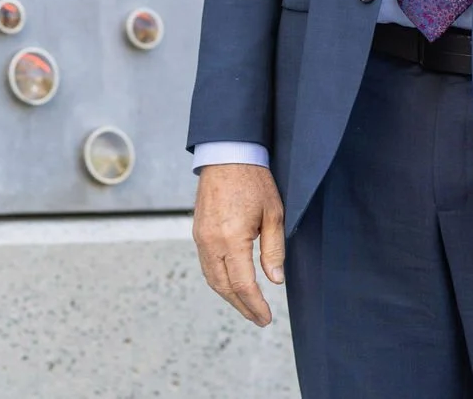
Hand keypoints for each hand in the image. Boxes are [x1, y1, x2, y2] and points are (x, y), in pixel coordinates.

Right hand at [192, 163, 285, 326]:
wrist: (227, 154)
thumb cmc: (253, 181)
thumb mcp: (273, 214)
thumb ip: (273, 250)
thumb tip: (274, 280)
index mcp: (231, 239)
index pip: (243, 284)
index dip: (255, 305)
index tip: (266, 318)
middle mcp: (211, 242)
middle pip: (223, 287)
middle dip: (241, 306)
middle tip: (258, 318)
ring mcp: (201, 237)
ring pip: (211, 278)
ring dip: (228, 296)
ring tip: (246, 306)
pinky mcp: (198, 231)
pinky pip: (206, 264)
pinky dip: (219, 280)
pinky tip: (232, 283)